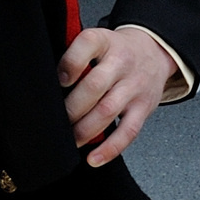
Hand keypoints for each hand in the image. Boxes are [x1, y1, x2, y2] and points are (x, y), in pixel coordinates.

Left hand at [58, 25, 176, 165]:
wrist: (154, 52)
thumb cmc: (116, 52)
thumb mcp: (98, 42)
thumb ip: (75, 55)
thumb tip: (45, 82)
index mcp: (106, 41)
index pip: (88, 45)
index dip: (70, 63)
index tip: (58, 80)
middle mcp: (122, 62)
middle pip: (95, 85)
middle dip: (71, 108)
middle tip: (57, 121)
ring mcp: (134, 86)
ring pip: (107, 111)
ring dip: (83, 130)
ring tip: (69, 140)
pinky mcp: (144, 108)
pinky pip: (128, 132)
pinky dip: (109, 149)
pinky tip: (93, 158)